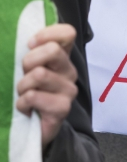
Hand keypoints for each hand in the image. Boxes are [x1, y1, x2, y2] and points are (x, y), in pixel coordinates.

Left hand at [16, 24, 77, 150]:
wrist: (29, 128)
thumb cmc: (25, 92)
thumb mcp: (24, 68)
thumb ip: (28, 51)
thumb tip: (24, 38)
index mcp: (61, 56)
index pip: (68, 33)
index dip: (48, 34)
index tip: (29, 44)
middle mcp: (69, 70)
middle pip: (53, 50)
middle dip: (28, 61)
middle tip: (23, 75)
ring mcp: (68, 89)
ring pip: (40, 74)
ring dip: (21, 86)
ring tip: (22, 95)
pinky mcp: (62, 108)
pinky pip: (34, 96)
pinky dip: (21, 103)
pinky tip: (25, 109)